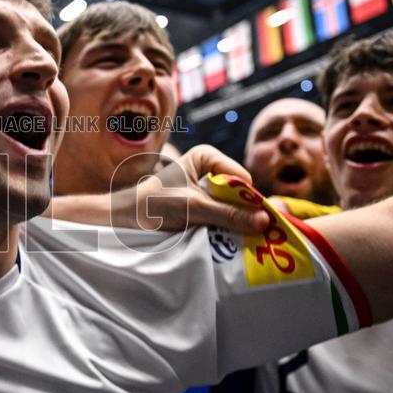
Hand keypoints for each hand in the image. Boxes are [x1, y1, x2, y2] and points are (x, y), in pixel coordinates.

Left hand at [130, 145, 269, 233]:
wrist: (127, 217)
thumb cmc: (154, 204)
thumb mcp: (194, 209)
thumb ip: (228, 214)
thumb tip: (265, 220)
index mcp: (207, 156)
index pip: (242, 178)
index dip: (248, 200)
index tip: (253, 221)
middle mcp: (210, 167)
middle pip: (240, 192)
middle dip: (243, 212)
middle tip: (252, 233)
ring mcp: (208, 186)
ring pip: (234, 205)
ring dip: (234, 221)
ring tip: (235, 236)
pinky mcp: (205, 202)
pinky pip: (224, 213)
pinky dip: (225, 225)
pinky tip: (224, 236)